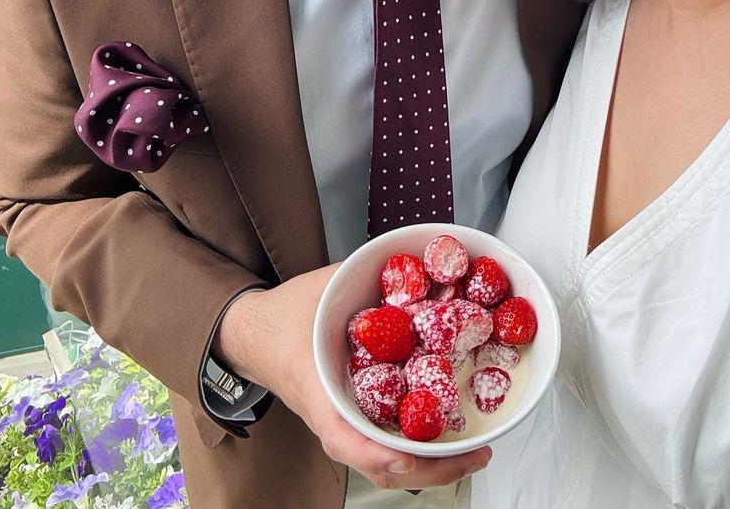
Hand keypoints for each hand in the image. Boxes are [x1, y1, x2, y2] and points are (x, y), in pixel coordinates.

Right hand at [215, 266, 491, 491]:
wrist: (253, 333)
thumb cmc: (283, 316)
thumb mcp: (321, 287)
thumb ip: (366, 276)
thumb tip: (417, 261)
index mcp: (318, 389)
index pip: (344, 437)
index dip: (380, 453)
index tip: (412, 455)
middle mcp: (333, 416)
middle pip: (379, 465)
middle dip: (431, 469)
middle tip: (476, 455)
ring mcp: (343, 422)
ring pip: (386, 463)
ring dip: (431, 465)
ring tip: (473, 453)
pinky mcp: (353, 418)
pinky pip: (386, 444)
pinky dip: (419, 448)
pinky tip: (449, 436)